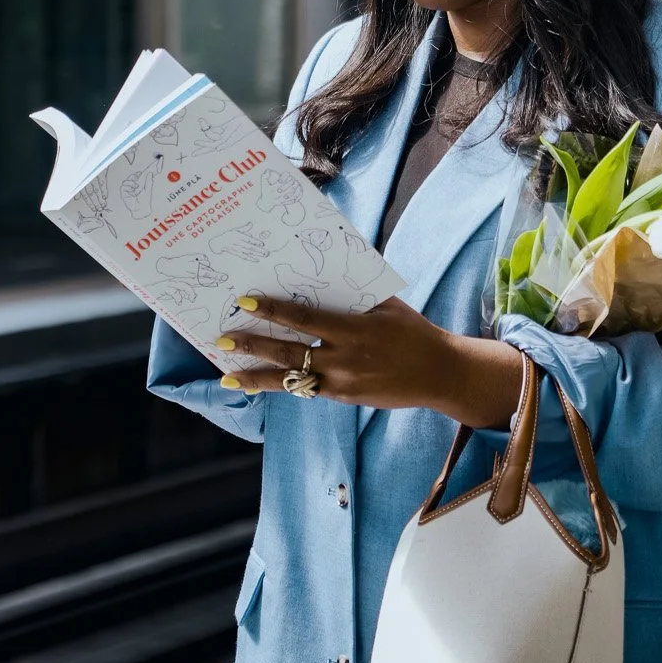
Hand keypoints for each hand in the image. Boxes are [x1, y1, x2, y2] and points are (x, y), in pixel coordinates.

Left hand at [217, 295, 524, 429]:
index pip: (304, 319)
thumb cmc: (413, 332)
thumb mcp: (389, 306)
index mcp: (353, 329)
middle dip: (252, 345)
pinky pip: (305, 390)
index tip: (245, 302)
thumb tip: (331, 265)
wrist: (439, 373)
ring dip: (256, 376)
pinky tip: (258, 384)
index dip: (272, 310)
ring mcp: (341, 382)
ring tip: (228, 375)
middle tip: (222, 338)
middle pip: (288, 352)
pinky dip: (281, 386)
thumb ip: (357, 293)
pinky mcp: (343, 397)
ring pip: (289, 379)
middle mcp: (343, 358)